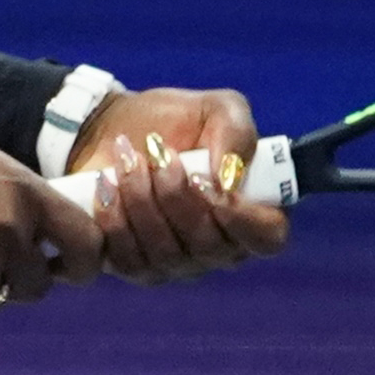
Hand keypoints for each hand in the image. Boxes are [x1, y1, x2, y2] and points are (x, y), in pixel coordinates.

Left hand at [70, 86, 291, 282]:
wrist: (113, 130)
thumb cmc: (174, 122)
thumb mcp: (215, 108)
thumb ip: (237, 130)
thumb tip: (229, 176)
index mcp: (250, 211)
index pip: (268, 238)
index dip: (245, 219)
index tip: (210, 184)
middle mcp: (218, 247)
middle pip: (209, 246)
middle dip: (177, 195)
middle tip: (159, 154)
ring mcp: (176, 264)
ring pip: (165, 253)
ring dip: (142, 200)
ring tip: (128, 160)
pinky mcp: (134, 267)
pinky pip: (127, 258)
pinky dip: (113, 219)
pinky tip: (106, 186)